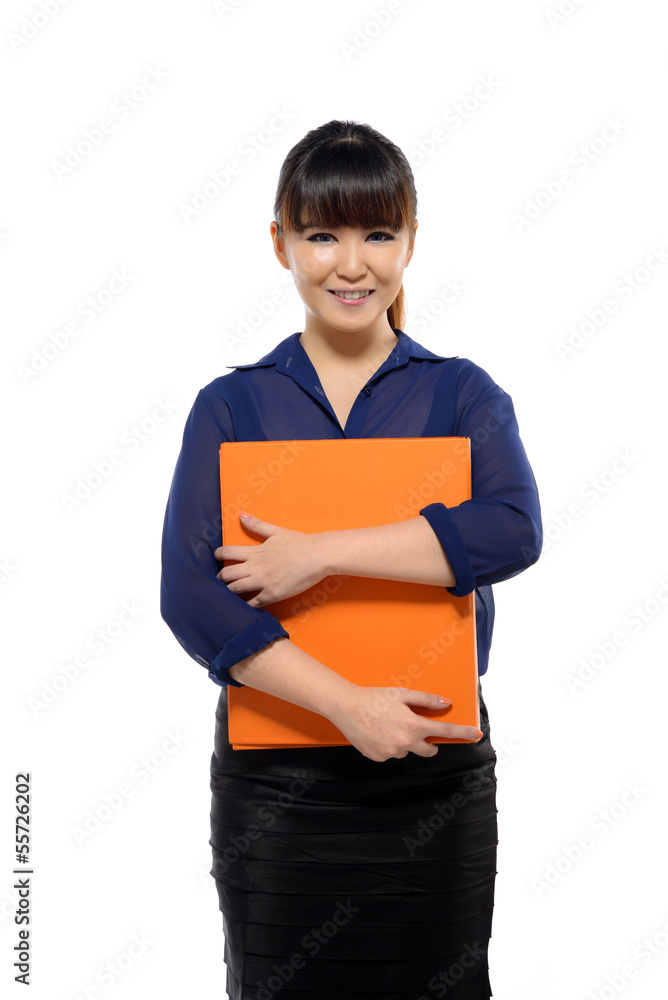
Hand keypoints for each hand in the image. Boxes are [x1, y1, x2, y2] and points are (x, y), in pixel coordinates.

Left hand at [214, 511, 327, 607]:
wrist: (318, 555)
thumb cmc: (299, 543)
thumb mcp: (276, 531)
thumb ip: (257, 525)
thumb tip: (241, 514)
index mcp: (255, 551)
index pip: (227, 552)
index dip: (217, 555)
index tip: (217, 558)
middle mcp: (256, 567)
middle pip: (227, 574)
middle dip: (220, 577)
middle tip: (221, 579)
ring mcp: (264, 581)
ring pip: (235, 589)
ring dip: (229, 591)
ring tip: (228, 593)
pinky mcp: (273, 594)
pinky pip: (253, 603)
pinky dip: (247, 605)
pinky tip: (246, 604)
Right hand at [326, 686, 483, 761]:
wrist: (346, 707)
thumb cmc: (374, 698)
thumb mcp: (403, 694)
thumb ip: (427, 700)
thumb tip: (446, 703)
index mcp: (414, 726)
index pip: (445, 732)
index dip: (463, 732)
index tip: (476, 734)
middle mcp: (405, 743)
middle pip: (429, 750)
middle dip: (429, 742)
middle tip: (417, 729)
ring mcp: (391, 753)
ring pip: (407, 751)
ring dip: (405, 742)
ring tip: (388, 726)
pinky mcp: (379, 758)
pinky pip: (391, 754)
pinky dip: (389, 745)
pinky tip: (378, 733)